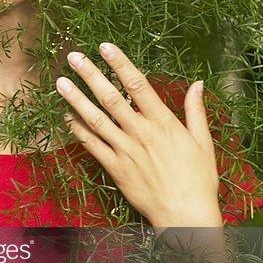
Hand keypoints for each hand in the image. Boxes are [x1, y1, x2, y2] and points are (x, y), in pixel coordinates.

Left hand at [55, 43, 221, 229]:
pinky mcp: (115, 169)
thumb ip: (195, 110)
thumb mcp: (202, 142)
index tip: (105, 47)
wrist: (185, 215)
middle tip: (73, 57)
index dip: (120, 64)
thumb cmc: (198, 180)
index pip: (138, 85)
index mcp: (163, 123)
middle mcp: (141, 134)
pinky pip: (92, 146)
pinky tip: (67, 117)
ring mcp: (126, 151)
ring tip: (60, 82)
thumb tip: (197, 83)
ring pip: (95, 120)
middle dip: (91, 75)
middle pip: (111, 98)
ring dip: (76, 100)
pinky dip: (78, 131)